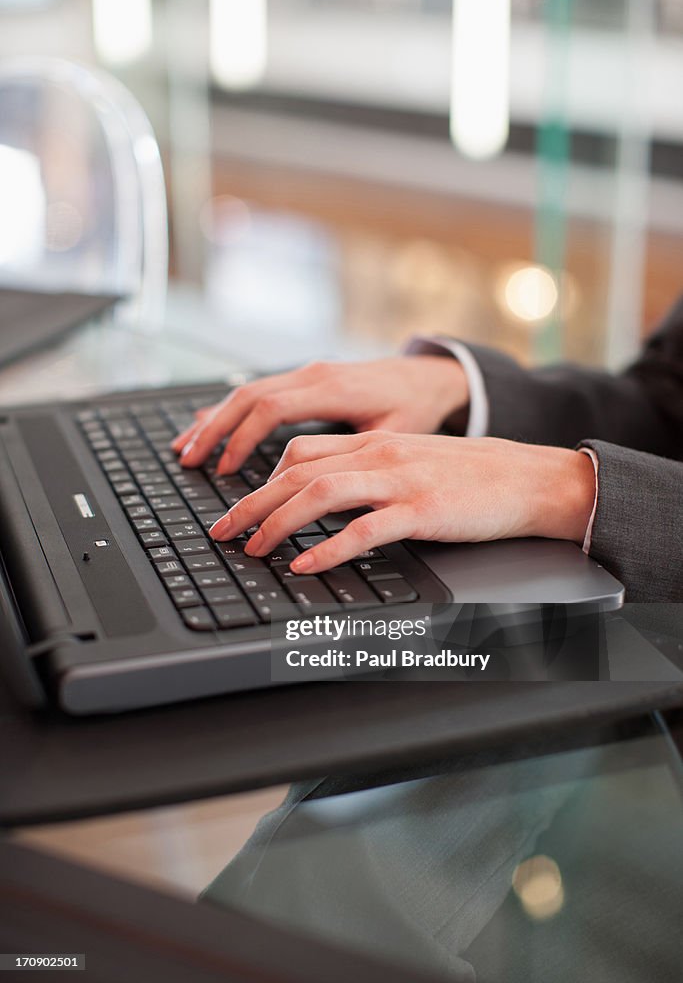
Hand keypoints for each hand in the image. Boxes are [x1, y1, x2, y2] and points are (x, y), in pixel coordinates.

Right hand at [171, 356, 467, 473]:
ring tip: (185, 447)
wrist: (430, 375)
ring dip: (214, 420)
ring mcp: (307, 373)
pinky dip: (229, 410)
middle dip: (214, 430)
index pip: (272, 408)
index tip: (225, 471)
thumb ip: (361, 453)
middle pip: (248, 396)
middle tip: (188, 460)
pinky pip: (258, 389)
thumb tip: (327, 492)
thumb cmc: (417, 407)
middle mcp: (314, 374)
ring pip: (247, 390)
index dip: (244, 440)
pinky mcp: (305, 378)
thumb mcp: (398, 433)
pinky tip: (207, 425)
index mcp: (333, 388)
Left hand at [209, 432, 595, 573]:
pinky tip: (306, 565)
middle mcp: (379, 454)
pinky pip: (364, 530)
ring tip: (253, 549)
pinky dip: (327, 549)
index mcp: (374, 442)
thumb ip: (368, 472)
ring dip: (277, 523)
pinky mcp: (422, 509)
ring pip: (319, 494)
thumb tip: (322, 499)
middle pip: (295, 471)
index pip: (299, 452)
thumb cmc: (471, 476)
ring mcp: (400, 480)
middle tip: (222, 532)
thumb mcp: (410, 462)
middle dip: (250, 504)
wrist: (528, 478)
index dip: (259, 480)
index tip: (238, 507)